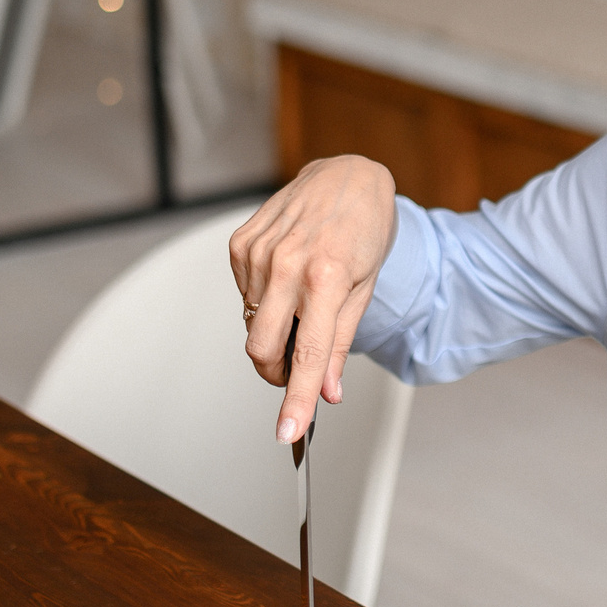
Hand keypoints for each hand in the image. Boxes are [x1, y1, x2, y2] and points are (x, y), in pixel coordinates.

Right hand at [228, 155, 398, 443]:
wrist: (347, 176)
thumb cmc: (364, 229)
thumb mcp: (366, 288)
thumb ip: (341, 343)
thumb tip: (329, 392)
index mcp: (328, 276)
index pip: (309, 353)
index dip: (297, 398)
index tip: (288, 431)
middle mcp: (288, 263)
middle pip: (263, 347)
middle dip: (276, 370)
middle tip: (297, 367)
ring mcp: (260, 251)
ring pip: (251, 324)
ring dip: (274, 328)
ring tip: (303, 297)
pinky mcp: (240, 243)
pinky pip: (243, 295)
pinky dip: (263, 299)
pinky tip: (285, 276)